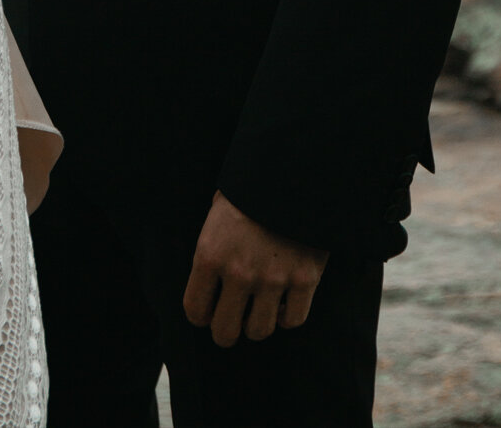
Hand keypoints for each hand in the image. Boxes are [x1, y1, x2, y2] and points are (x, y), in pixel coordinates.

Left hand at [182, 193, 325, 345]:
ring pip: (259, 331)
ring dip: (259, 323)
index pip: (195, 311)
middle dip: (227, 331)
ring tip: (262, 308)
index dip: (202, 315)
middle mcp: (238, 273)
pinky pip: (294, 320)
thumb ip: (213, 245)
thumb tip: (210, 272)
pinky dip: (289, 316)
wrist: (300, 168)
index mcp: (210, 254)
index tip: (211, 310)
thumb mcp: (219, 209)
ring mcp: (273, 278)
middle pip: (224, 332)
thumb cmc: (254, 186)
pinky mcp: (305, 279)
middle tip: (235, 320)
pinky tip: (286, 301)